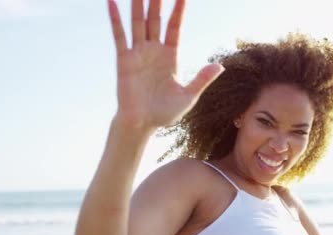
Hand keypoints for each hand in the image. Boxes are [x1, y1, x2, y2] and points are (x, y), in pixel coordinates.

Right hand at [107, 0, 223, 130]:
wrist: (142, 125)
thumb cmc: (165, 113)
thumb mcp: (188, 96)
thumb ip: (202, 79)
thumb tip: (220, 66)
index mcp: (170, 56)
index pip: (175, 27)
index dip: (178, 10)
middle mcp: (154, 50)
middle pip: (156, 19)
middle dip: (157, 0)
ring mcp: (138, 53)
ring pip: (138, 22)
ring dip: (138, 4)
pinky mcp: (124, 60)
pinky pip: (119, 36)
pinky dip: (115, 19)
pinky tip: (111, 2)